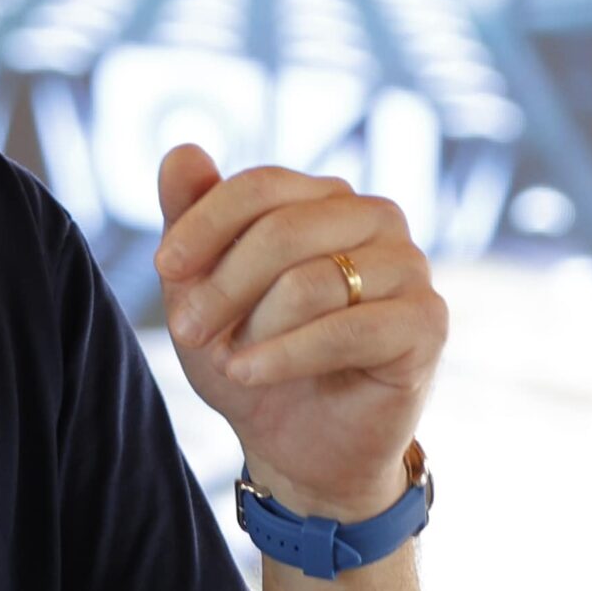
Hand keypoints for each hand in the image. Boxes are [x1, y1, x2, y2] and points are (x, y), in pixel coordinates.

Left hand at [151, 144, 445, 522]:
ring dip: (255, 328)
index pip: (262, 187)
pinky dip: (286, 354)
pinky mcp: (428, 322)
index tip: (164, 269)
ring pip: (313, 281)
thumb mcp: (203, 284)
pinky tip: (248, 372)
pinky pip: (348, 329)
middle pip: (284, 229)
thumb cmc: (252, 350)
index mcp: (325, 198)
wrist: (298, 441)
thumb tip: (182, 149)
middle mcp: (376, 218)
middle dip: (223, 285)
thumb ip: (191, 214)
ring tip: (230, 361)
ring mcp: (409, 267)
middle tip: (187, 329)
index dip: (205, 224)